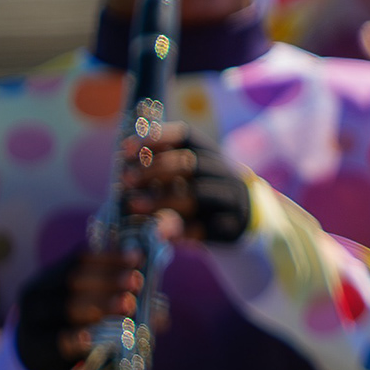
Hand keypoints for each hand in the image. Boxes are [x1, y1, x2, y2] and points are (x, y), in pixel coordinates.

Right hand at [13, 243, 145, 369]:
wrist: (41, 358)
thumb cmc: (77, 325)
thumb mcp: (94, 306)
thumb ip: (123, 299)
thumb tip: (162, 310)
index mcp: (52, 276)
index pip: (79, 259)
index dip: (109, 257)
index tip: (137, 258)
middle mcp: (38, 293)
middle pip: (73, 281)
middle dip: (108, 279)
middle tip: (136, 282)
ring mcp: (33, 320)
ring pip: (66, 308)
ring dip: (101, 305)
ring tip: (129, 305)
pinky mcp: (37, 347)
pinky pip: (56, 340)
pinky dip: (76, 337)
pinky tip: (92, 337)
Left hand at [118, 127, 253, 246]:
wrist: (244, 219)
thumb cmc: (202, 193)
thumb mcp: (187, 175)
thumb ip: (160, 167)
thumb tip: (124, 158)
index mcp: (211, 154)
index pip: (187, 136)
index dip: (157, 138)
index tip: (127, 149)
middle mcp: (225, 172)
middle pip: (191, 163)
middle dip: (154, 170)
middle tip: (126, 179)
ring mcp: (232, 200)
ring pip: (198, 194)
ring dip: (161, 199)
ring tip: (133, 206)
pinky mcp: (232, 227)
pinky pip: (203, 228)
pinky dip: (178, 230)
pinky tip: (157, 233)